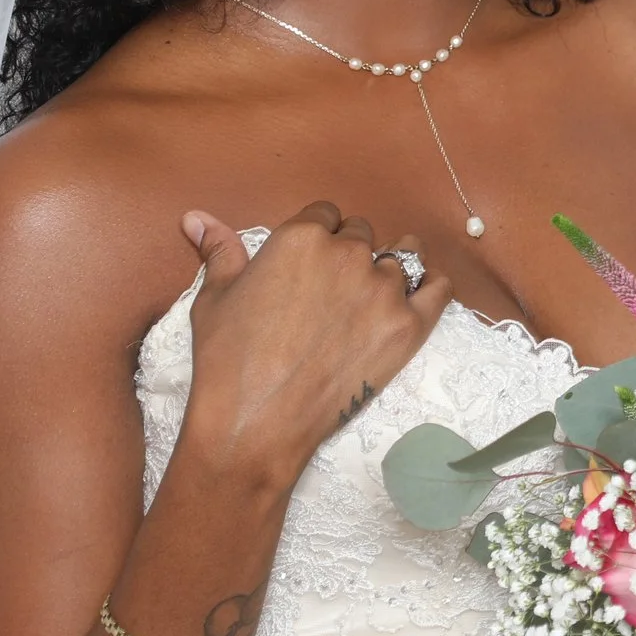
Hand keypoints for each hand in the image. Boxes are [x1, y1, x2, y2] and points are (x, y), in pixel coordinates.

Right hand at [174, 201, 451, 491]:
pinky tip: (420, 292)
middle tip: (333, 290)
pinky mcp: (409, 325)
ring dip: (388, 269)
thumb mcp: (215, 297)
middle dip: (349, 254)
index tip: (312, 262)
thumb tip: (196, 216)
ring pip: (400, 258)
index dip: (320, 235)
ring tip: (373, 294)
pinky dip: (432, 285)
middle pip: (361, 235)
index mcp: (302, 238)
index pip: (326, 214)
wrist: (257, 421)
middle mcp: (349, 254)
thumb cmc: (228, 359)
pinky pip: (438, 288)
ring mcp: (384, 289)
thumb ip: (219, 249)